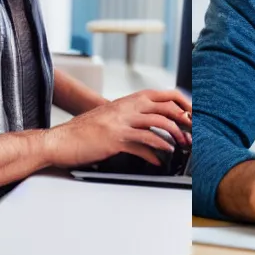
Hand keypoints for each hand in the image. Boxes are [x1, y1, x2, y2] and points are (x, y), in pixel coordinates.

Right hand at [47, 88, 190, 168]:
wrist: (62, 139)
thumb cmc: (86, 130)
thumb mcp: (112, 116)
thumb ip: (131, 116)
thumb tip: (152, 126)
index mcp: (128, 100)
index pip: (163, 94)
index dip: (182, 103)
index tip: (192, 114)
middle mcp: (127, 107)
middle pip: (165, 108)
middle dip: (183, 121)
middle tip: (192, 133)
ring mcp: (121, 122)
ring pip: (157, 124)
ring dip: (173, 137)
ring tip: (181, 147)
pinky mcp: (115, 139)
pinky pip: (142, 144)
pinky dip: (156, 152)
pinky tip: (161, 159)